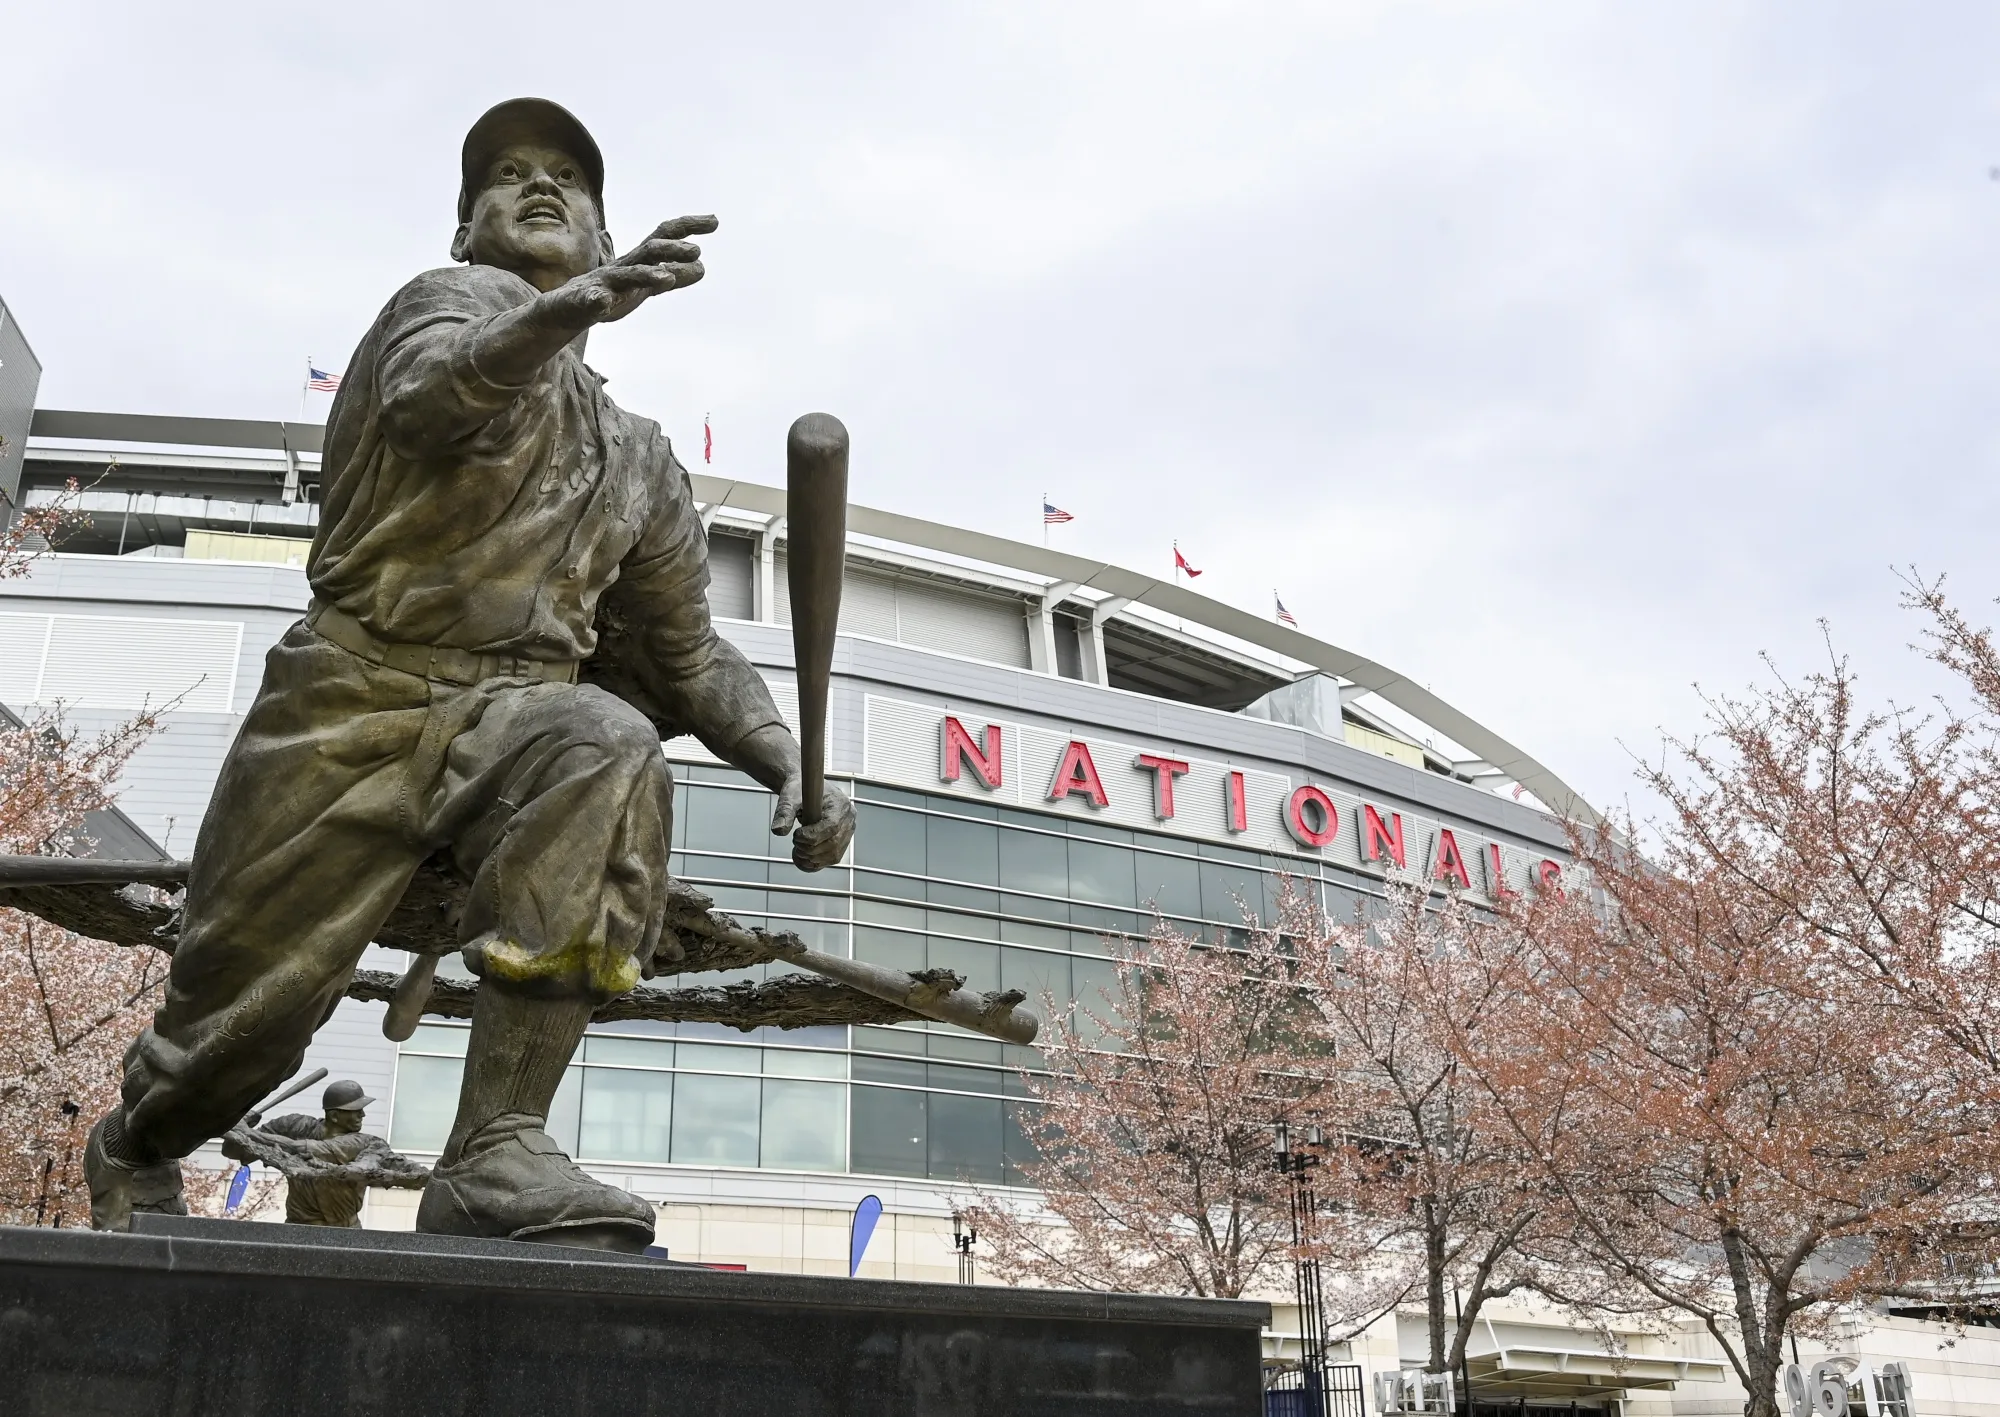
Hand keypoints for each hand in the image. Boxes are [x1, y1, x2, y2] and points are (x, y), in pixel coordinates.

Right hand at [557, 215, 716, 323]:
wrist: (564, 309)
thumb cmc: (608, 293)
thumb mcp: (645, 286)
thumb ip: (672, 275)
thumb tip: (703, 267)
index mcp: (637, 262)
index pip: (663, 237)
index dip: (687, 227)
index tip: (715, 221)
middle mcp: (622, 268)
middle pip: (648, 252)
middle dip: (671, 250)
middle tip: (696, 251)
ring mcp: (603, 284)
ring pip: (625, 276)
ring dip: (646, 276)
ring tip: (666, 280)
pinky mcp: (585, 302)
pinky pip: (591, 300)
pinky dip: (597, 300)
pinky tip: (604, 302)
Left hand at [770, 779, 855, 871]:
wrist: (806, 791)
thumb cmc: (801, 790)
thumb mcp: (790, 797)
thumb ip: (784, 812)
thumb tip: (778, 830)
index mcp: (840, 803)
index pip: (832, 826)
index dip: (813, 836)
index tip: (796, 835)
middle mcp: (849, 819)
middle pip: (833, 843)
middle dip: (810, 849)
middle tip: (795, 844)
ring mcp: (847, 833)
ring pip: (833, 855)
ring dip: (812, 858)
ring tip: (797, 851)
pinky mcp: (842, 843)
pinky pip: (831, 859)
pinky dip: (815, 863)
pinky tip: (802, 859)